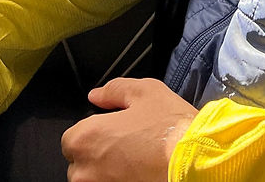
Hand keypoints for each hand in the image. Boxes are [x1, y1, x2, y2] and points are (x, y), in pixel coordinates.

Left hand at [60, 78, 196, 181]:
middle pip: (79, 165)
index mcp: (85, 138)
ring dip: (105, 174)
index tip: (111, 132)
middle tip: (123, 148)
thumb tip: (96, 96)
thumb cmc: (168, 126)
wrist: (194, 161)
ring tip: (132, 165)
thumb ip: (113, 91)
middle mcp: (85, 171)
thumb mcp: (144, 92)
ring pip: (93, 181)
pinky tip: (137, 175)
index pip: (70, 140)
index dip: (92, 133)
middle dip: (96, 157)